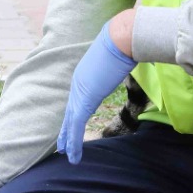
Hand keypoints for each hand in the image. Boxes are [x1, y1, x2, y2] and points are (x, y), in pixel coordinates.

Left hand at [57, 18, 135, 163]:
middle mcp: (78, 82)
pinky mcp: (85, 99)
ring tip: (65, 154)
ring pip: (71, 122)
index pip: (77, 99)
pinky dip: (74, 141)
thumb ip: (119, 64)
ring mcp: (80, 91)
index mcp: (85, 74)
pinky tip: (72, 154)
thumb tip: (132, 59)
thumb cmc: (126, 42)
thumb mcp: (119, 57)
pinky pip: (77, 125)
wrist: (122, 38)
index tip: (71, 125)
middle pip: (70, 111)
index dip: (73, 114)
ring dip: (68, 140)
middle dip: (65, 130)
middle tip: (60, 146)